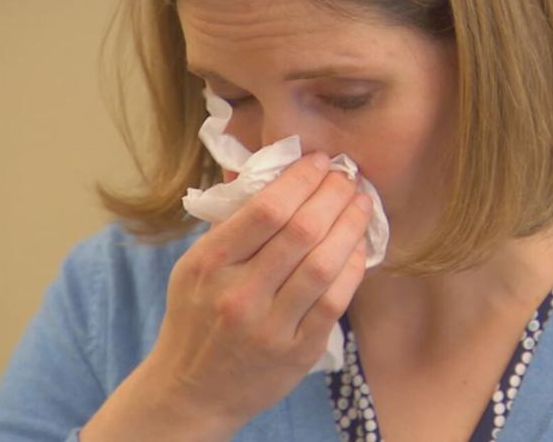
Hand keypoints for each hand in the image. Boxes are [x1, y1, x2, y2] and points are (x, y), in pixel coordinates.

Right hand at [152, 151, 370, 428]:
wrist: (191, 390)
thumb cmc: (196, 317)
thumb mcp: (195, 267)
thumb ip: (232, 226)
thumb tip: (278, 176)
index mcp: (209, 264)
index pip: (266, 210)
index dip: (301, 180)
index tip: (319, 162)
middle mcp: (239, 294)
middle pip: (301, 231)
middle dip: (333, 195)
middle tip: (347, 177)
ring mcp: (270, 326)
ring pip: (324, 264)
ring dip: (351, 225)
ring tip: (361, 203)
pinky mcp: (297, 352)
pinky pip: (334, 301)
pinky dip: (352, 268)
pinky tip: (358, 247)